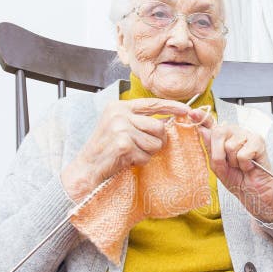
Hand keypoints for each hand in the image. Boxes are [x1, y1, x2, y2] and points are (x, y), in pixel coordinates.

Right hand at [62, 98, 190, 200]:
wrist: (86, 168)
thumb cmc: (105, 149)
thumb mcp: (118, 127)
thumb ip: (138, 121)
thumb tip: (166, 123)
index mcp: (120, 106)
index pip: (152, 103)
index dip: (172, 107)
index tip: (186, 110)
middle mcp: (120, 114)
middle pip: (158, 127)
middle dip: (157, 141)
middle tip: (144, 147)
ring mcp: (121, 128)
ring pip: (155, 143)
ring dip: (147, 153)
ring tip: (131, 153)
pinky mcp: (124, 144)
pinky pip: (146, 155)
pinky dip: (139, 161)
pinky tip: (126, 160)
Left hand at [192, 110, 272, 222]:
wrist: (254, 192)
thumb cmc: (238, 179)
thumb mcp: (217, 166)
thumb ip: (210, 148)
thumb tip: (202, 130)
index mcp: (223, 137)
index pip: (211, 124)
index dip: (202, 117)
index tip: (192, 113)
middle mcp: (235, 132)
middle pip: (218, 132)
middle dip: (219, 154)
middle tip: (230, 164)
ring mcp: (247, 135)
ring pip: (230, 145)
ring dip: (234, 162)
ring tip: (242, 165)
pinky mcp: (258, 141)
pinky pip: (243, 153)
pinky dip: (244, 164)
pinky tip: (250, 165)